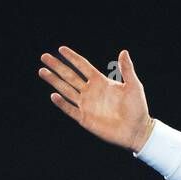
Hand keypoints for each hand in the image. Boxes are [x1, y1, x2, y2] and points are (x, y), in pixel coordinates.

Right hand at [39, 46, 153, 151]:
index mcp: (100, 82)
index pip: (82, 66)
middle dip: (57, 66)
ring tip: (42, 71)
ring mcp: (87, 105)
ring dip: (54, 81)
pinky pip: (70, 109)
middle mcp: (91, 92)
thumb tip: (123, 52)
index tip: (61, 49)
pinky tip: (54, 95)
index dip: (72, 58)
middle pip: (70, 76)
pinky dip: (62, 103)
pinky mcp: (85, 119)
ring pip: (66, 90)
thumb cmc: (138, 108)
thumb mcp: (134, 86)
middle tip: (44, 57)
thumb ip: (127, 70)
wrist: (138, 130)